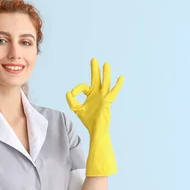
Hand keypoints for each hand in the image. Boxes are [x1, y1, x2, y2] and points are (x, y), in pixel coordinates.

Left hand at [66, 58, 123, 175]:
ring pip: (105, 83)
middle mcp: (98, 94)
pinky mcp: (107, 102)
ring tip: (106, 64)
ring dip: (105, 73)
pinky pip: (113, 92)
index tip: (72, 93)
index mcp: (91, 95)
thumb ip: (71, 101)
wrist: (96, 130)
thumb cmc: (88, 120)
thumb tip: (68, 92)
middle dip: (95, 69)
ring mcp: (103, 97)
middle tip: (93, 59)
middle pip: (96, 79)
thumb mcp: (77, 109)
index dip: (77, 89)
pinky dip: (118, 85)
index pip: (84, 86)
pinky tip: (121, 78)